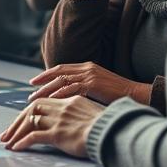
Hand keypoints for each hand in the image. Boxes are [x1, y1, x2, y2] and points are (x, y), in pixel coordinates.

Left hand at [0, 96, 103, 156]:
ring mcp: (59, 120)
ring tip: (8, 141)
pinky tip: (17, 147)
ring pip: (30, 121)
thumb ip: (83, 112)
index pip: (45, 102)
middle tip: (8, 131)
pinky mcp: (58, 133)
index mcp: (71, 100)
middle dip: (17, 120)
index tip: (23, 116)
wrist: (115, 132)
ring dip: (16, 131)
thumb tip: (80, 120)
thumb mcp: (96, 113)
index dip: (32, 108)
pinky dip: (23, 141)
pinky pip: (34, 136)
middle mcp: (63, 107)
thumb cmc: (111, 126)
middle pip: (33, 108)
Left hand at [28, 62, 150, 105]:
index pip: (61, 68)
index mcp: (87, 67)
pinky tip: (52, 100)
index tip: (34, 81)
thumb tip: (68, 95)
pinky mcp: (93, 84)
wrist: (136, 95)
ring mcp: (89, 75)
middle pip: (58, 73)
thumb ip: (84, 87)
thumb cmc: (118, 95)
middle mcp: (86, 68)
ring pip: (62, 80)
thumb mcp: (98, 87)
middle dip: (42, 81)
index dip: (46, 75)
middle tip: (30, 91)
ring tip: (36, 99)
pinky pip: (72, 88)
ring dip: (47, 89)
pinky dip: (60, 93)